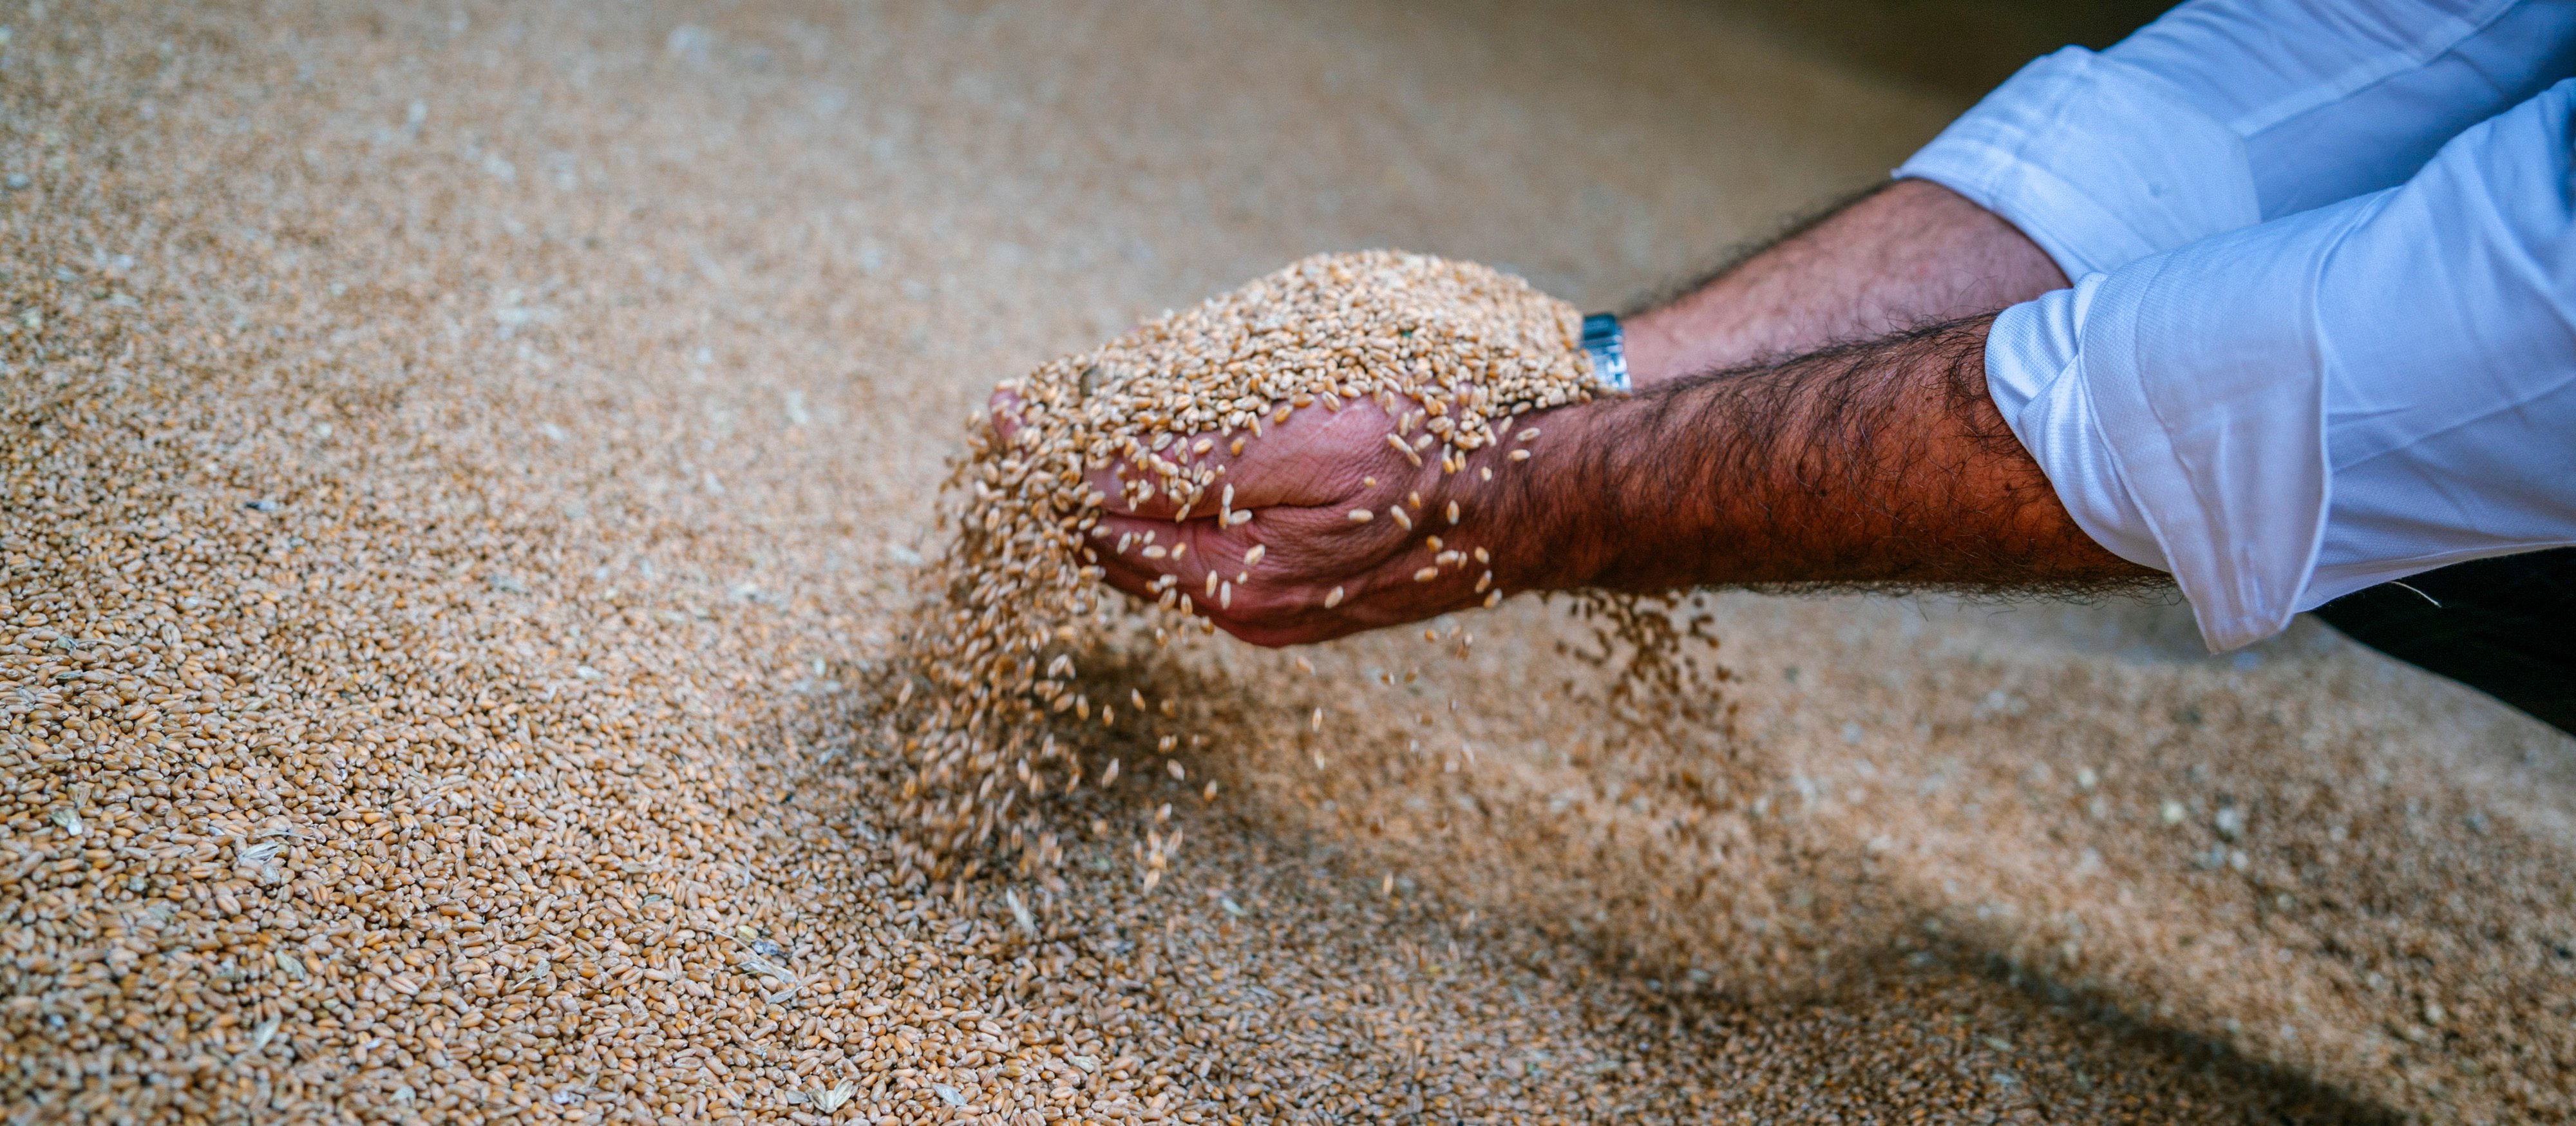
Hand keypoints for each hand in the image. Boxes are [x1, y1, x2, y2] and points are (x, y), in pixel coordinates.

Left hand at [990, 387, 1575, 645]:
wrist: (1547, 493)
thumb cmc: (1433, 456)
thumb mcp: (1294, 447)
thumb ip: (1168, 461)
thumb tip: (1054, 457)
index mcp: (1231, 585)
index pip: (1093, 525)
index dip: (1043, 461)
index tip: (1001, 409)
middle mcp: (1244, 609)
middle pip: (1114, 544)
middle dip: (1067, 480)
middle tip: (1023, 413)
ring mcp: (1277, 600)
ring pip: (1160, 542)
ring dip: (1118, 486)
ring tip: (1081, 427)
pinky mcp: (1307, 580)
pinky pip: (1208, 541)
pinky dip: (1175, 495)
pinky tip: (1174, 454)